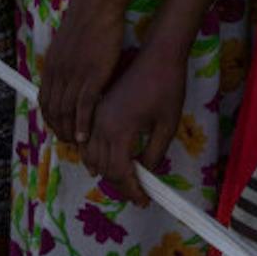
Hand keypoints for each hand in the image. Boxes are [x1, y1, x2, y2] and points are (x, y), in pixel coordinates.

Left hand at [36, 0, 128, 147]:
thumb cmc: (88, 21)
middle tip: (69, 142)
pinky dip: (83, 124)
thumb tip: (70, 75)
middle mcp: (58, 74)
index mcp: (52, 67)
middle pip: (54, 111)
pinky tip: (85, 135)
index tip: (60, 129)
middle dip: (60, 130)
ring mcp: (74, 76)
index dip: (51, 119)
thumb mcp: (68, 44)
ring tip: (79, 145)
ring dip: (70, 132)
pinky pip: (84, 107)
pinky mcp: (91, 76)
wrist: (97, 5)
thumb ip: (67, 62)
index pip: (46, 101)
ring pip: (67, 113)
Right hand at [80, 46, 187, 204]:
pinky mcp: (97, 109)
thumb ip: (155, 153)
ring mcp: (96, 116)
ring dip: (106, 171)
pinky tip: (110, 160)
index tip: (144, 200)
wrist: (158, 55)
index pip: (120, 172)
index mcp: (119, 131)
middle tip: (138, 195)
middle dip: (120, 185)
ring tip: (127, 181)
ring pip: (91, 155)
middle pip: (103, 167)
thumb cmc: (168, 87)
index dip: (131, 190)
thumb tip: (146, 173)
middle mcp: (101, 125)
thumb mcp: (168, 124)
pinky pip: (88, 140)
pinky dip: (95, 155)